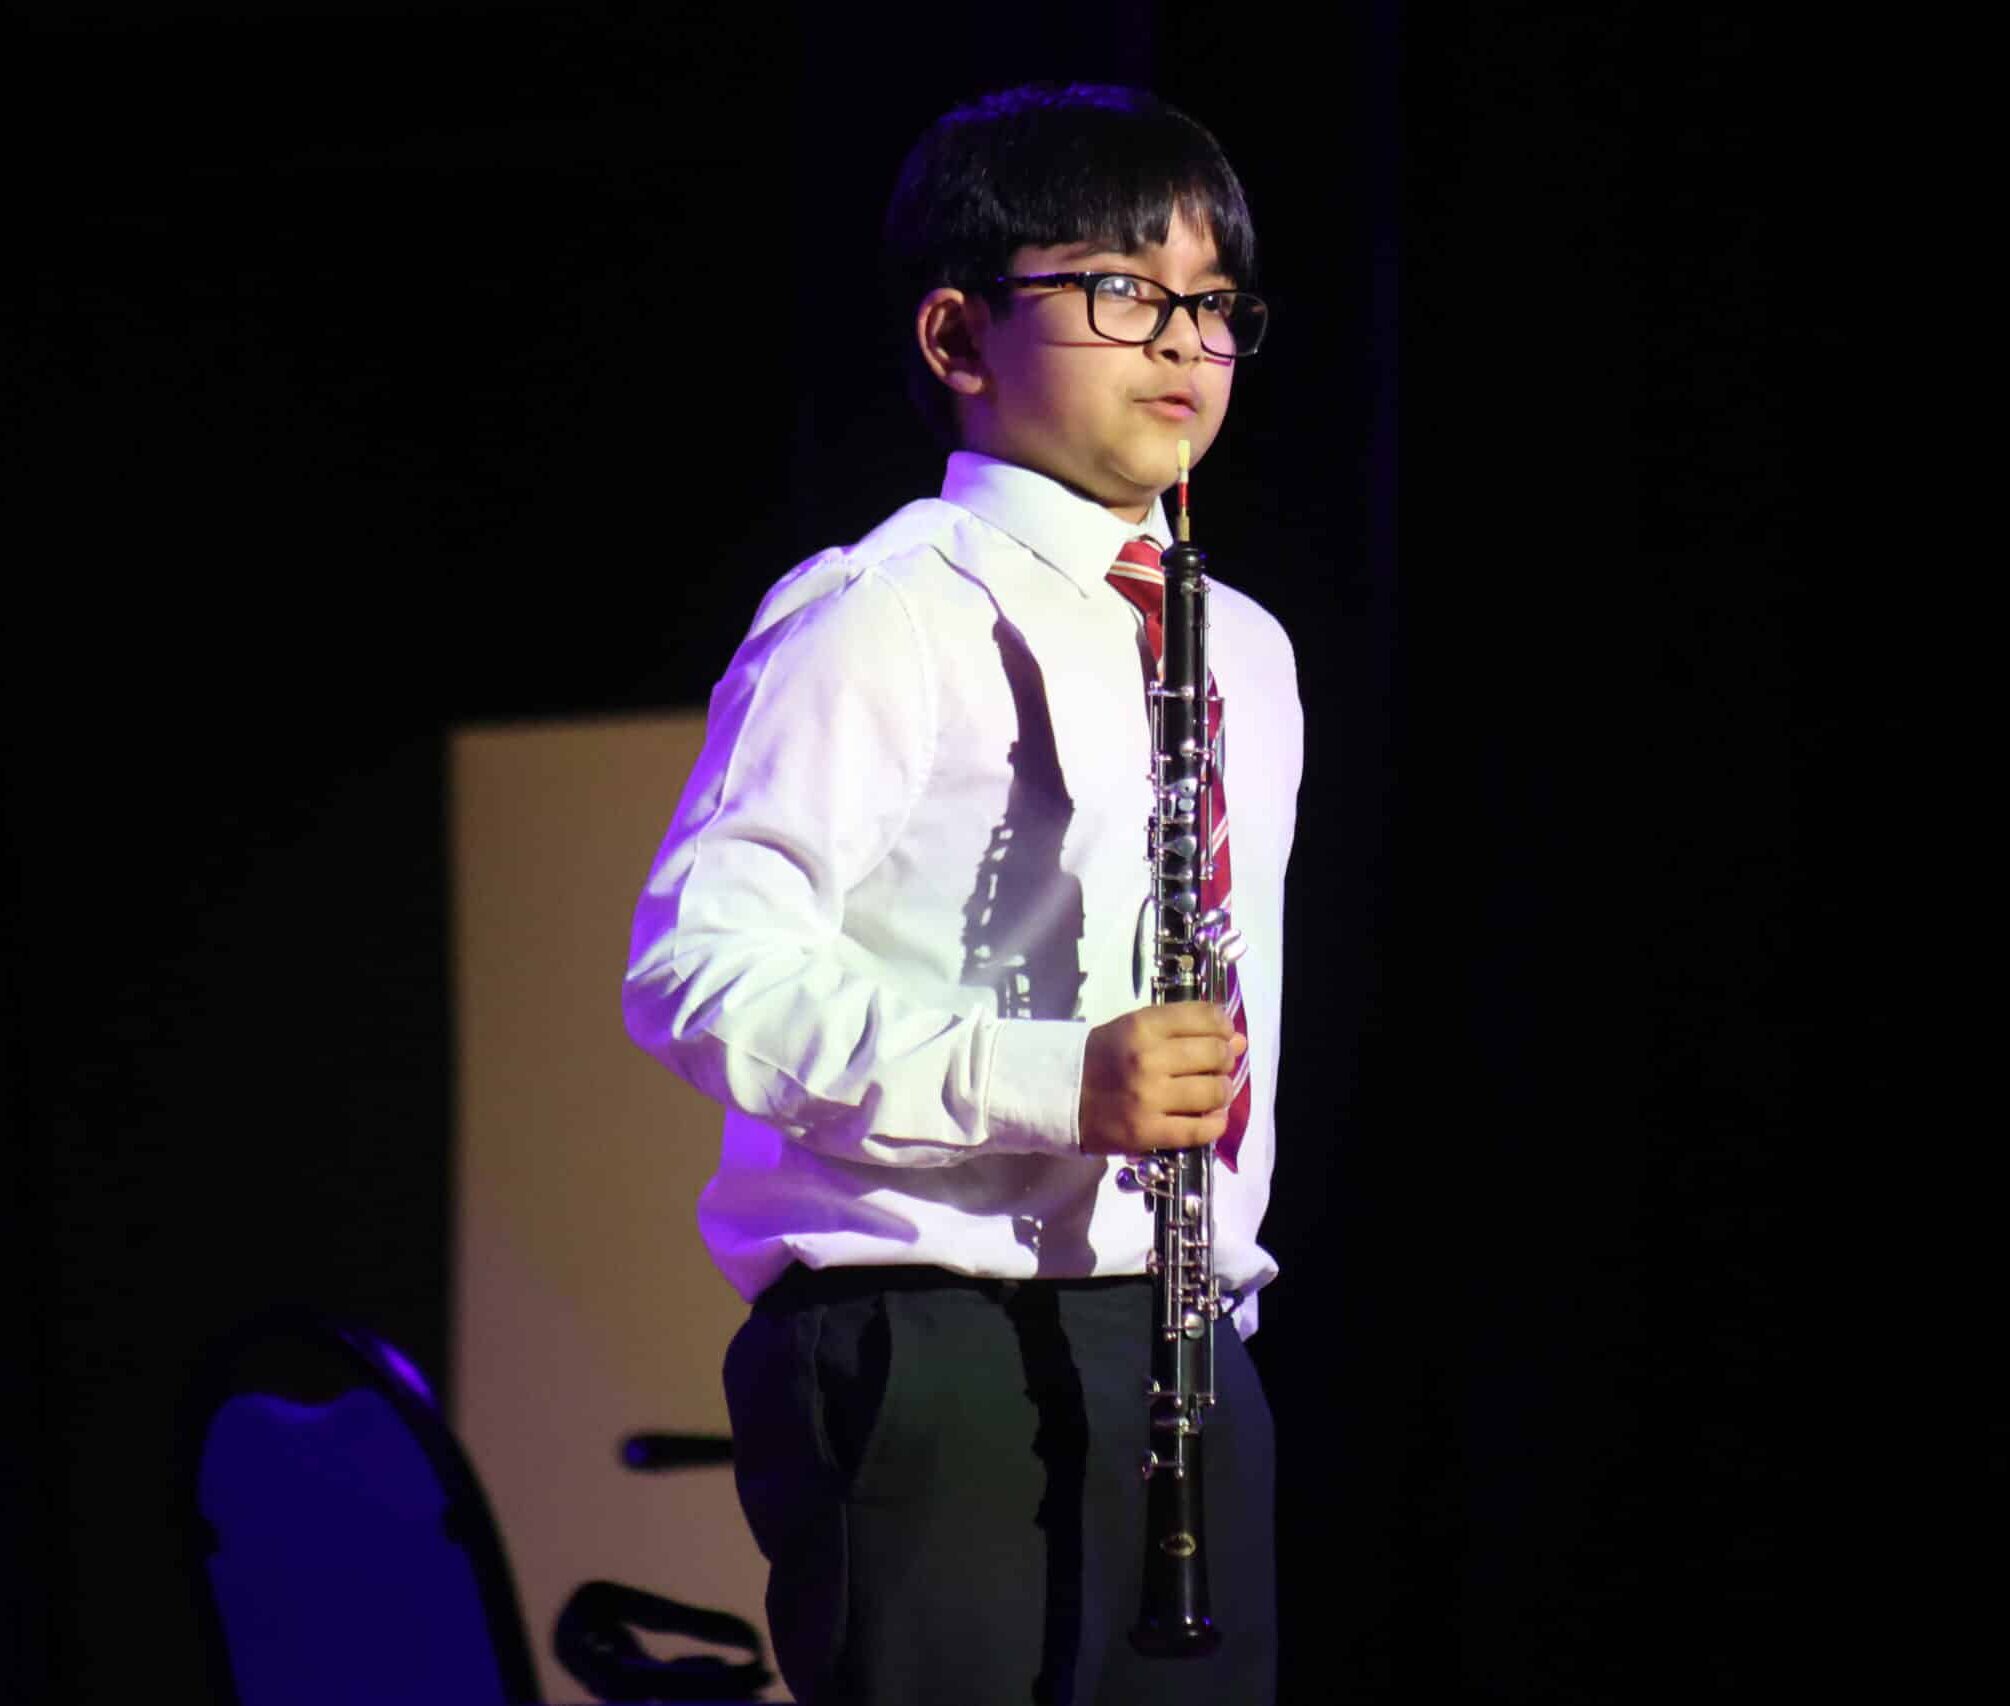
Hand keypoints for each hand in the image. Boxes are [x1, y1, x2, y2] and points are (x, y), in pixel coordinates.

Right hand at [1079, 1003, 1245, 1155]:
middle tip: (1216, 1066)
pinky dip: (1213, 1124)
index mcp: (1142, 1026)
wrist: (1058, 1096)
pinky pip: (1200, 1130)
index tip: (1222, 1034)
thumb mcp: (1135, 1029)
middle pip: (1216, 1054)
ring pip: (1214, 1092)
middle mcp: (1148, 1059)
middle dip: (1225, 1059)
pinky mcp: (1147, 1133)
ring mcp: (1148, 1098)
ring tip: (1212, 1093)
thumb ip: (1184, 1029)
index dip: (1224, 1025)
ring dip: (1222, 1092)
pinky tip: (1209, 1118)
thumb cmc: (1101, 1057)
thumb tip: (1238, 1039)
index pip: (1207, 1018)